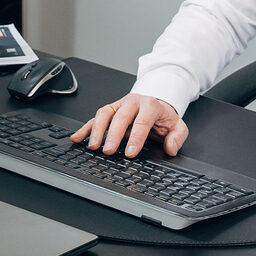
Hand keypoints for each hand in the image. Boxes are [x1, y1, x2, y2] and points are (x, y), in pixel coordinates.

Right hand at [71, 93, 187, 157]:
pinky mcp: (110, 110)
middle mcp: (133, 103)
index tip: (130, 153)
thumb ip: (177, 137)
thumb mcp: (177, 126)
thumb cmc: (164, 117)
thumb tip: (171, 148)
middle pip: (120, 117)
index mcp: (150, 105)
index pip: (142, 121)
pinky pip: (95, 117)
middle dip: (113, 134)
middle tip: (109, 150)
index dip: (136, 138)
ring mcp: (119, 105)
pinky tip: (77, 137)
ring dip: (97, 130)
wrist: (157, 103)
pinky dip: (85, 128)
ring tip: (93, 146)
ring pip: (105, 113)